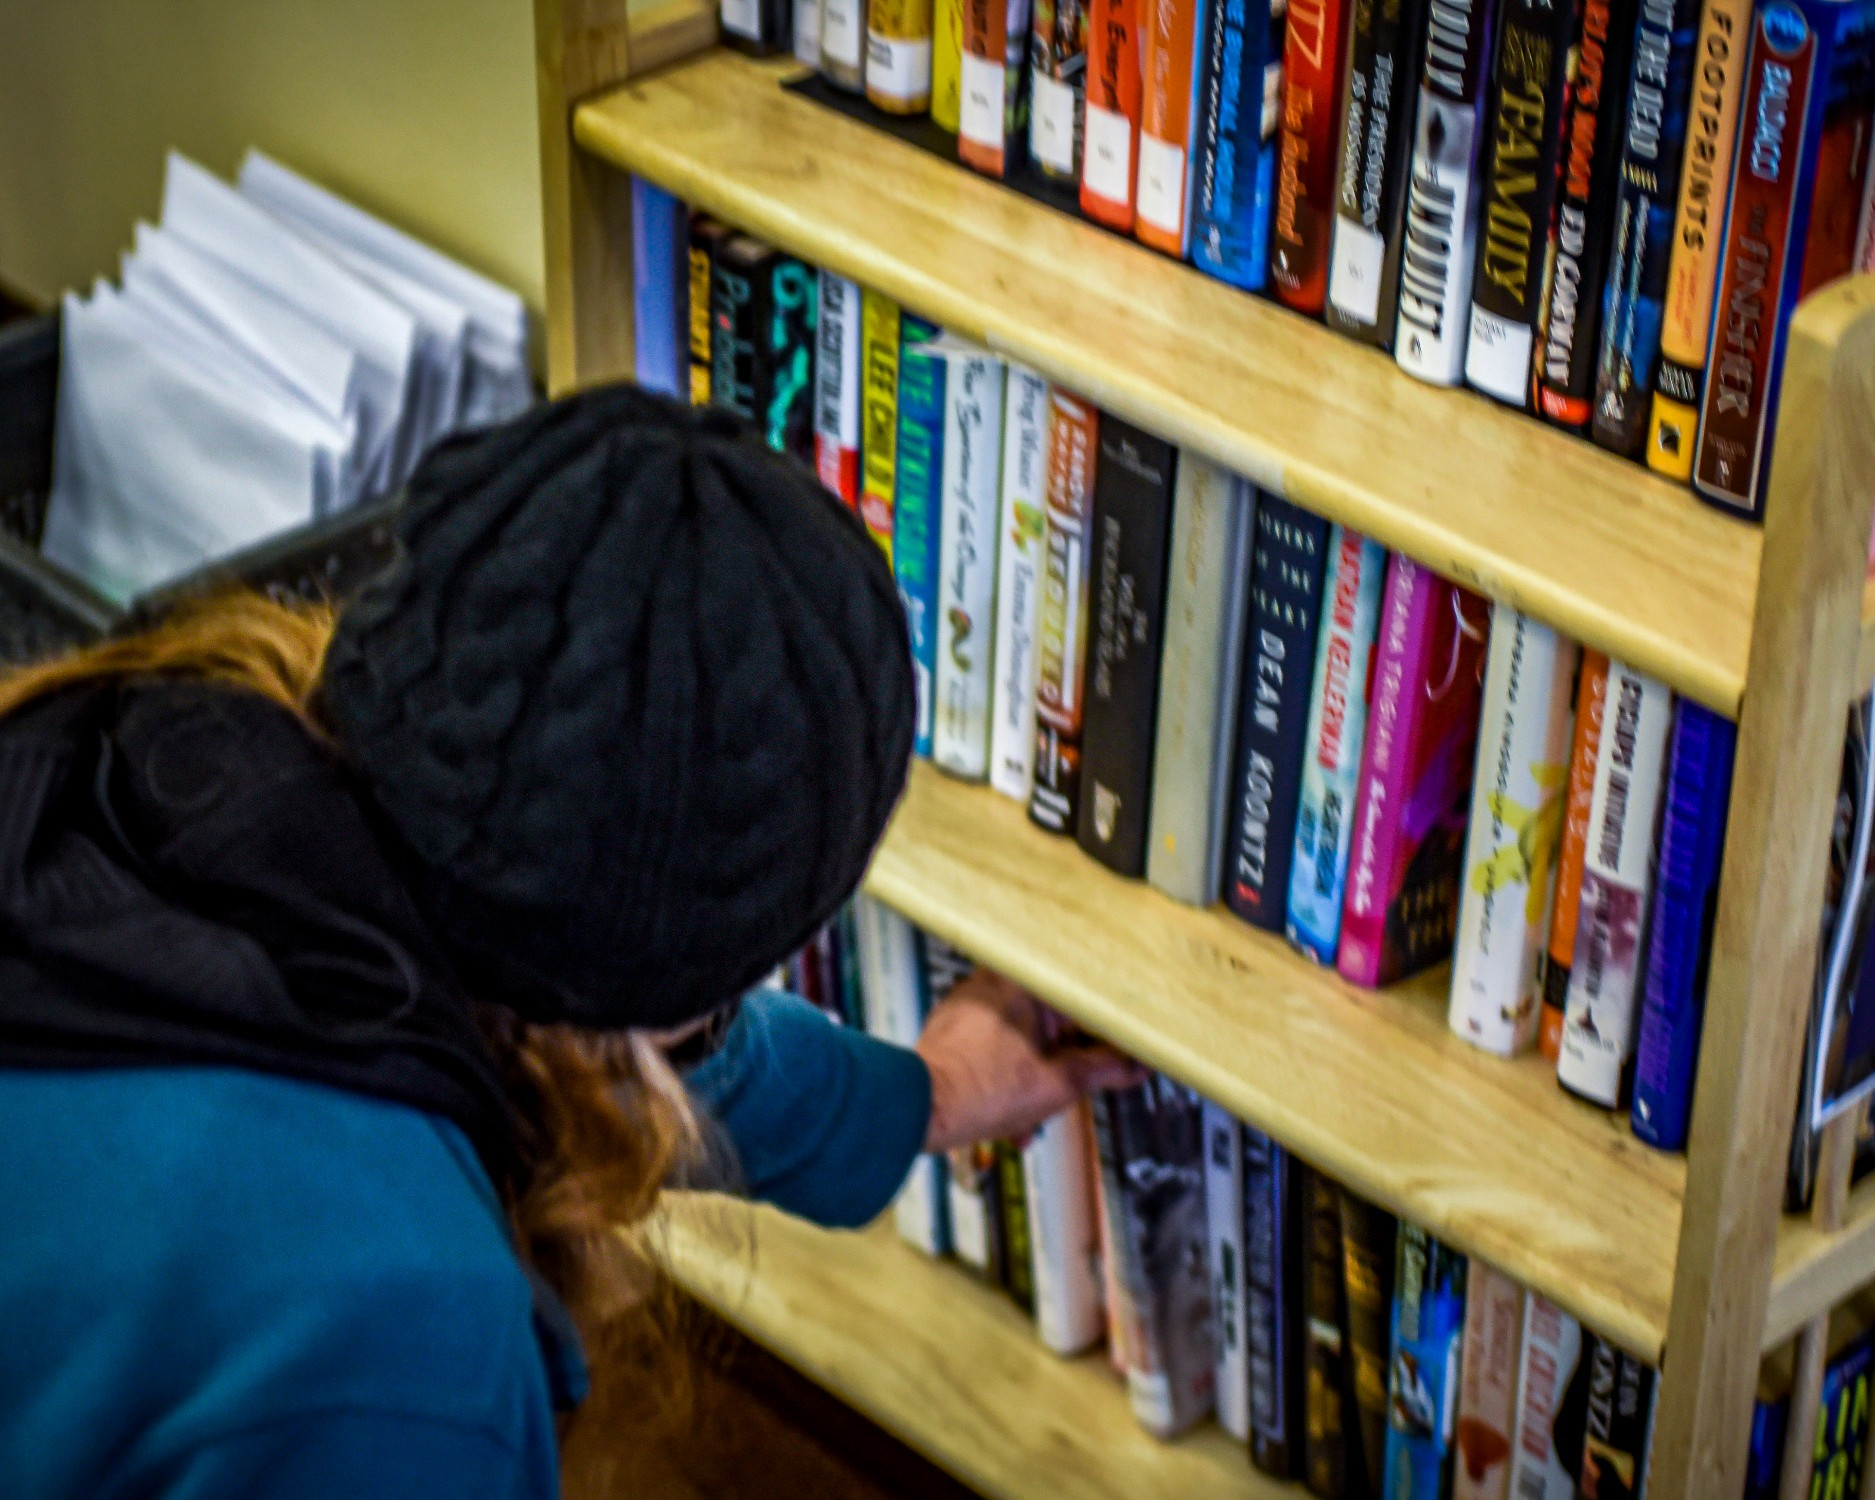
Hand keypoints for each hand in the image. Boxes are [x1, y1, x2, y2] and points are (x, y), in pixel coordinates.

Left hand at [915, 968, 1142, 1153]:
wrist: (917, 1108)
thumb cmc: (977, 1091)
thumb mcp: (1057, 1085)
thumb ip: (1102, 1070)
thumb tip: (1133, 1065)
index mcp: (1025, 983)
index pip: (1084, 1002)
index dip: (1108, 1035)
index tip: (1123, 1054)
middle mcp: (996, 982)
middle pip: (1055, 1022)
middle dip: (1067, 1066)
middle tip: (1078, 1092)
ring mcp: (972, 1003)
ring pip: (1027, 1038)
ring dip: (1037, 1078)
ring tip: (1034, 1119)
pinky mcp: (955, 1026)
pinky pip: (998, 1045)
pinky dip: (1010, 1074)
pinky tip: (1012, 1116)